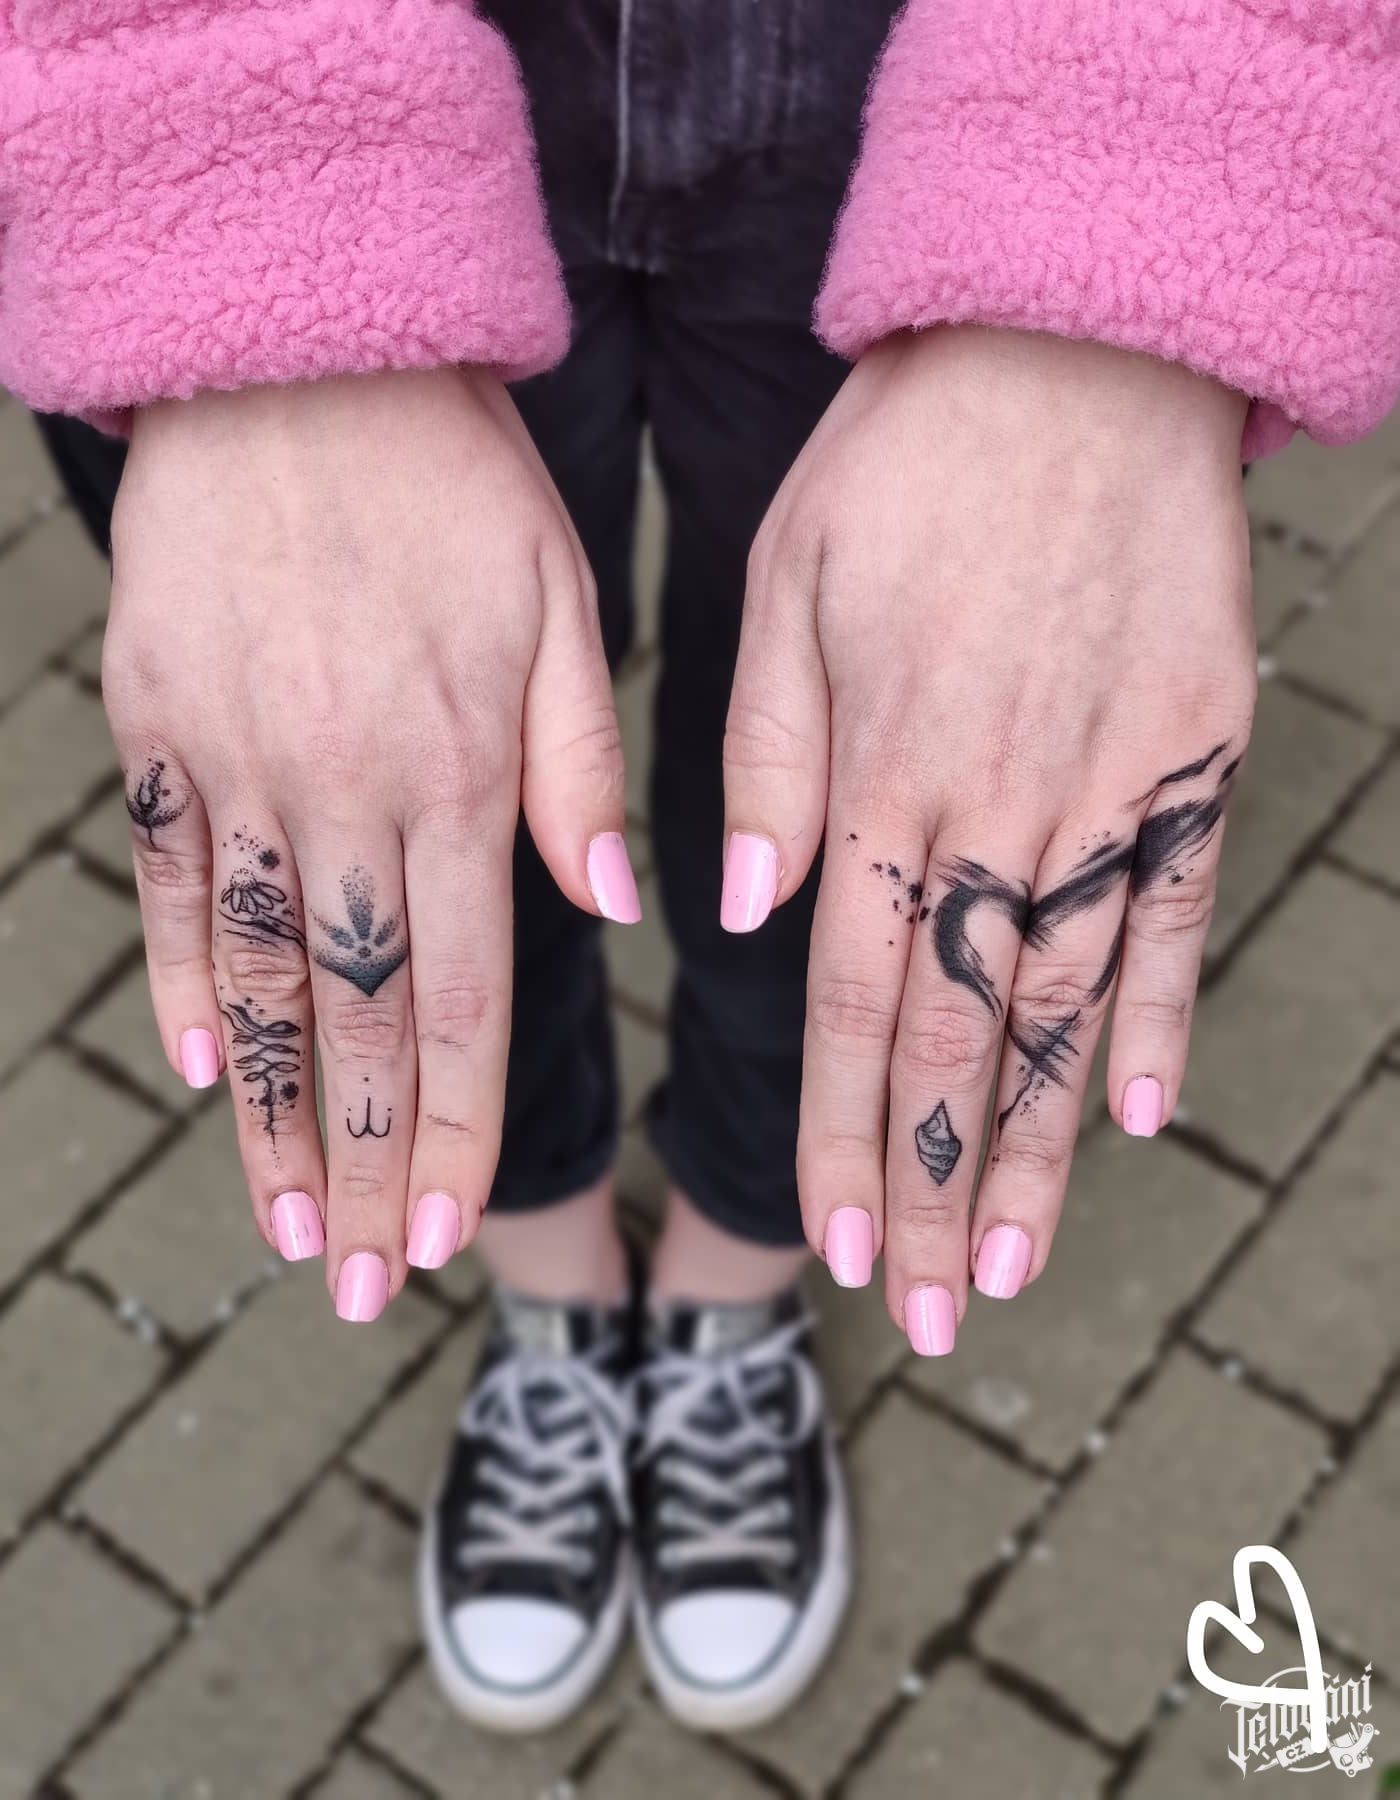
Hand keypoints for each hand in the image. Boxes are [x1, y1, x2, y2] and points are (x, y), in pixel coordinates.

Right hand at [105, 368, 633, 1316]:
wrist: (296, 355)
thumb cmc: (455, 482)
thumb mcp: (560, 606)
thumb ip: (582, 770)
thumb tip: (616, 908)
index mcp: (456, 773)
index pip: (461, 1000)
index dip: (448, 1130)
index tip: (440, 1237)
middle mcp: (343, 789)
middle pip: (353, 1019)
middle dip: (359, 1166)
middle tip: (354, 1287)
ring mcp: (236, 763)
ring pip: (256, 975)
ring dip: (267, 1113)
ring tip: (279, 1225)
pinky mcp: (157, 726)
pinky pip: (171, 880)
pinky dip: (180, 979)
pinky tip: (194, 1070)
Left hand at [723, 326, 1253, 1348]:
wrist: (1078, 350)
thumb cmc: (908, 464)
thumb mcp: (785, 586)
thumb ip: (766, 763)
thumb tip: (745, 912)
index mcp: (884, 777)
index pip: (848, 1003)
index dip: (839, 1137)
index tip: (834, 1246)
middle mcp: (999, 808)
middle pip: (954, 1038)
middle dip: (928, 1190)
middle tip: (919, 1313)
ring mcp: (1110, 790)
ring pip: (1064, 1009)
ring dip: (1030, 1147)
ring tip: (1006, 1267)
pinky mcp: (1193, 756)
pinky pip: (1173, 911)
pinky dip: (1159, 1016)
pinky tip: (1141, 1115)